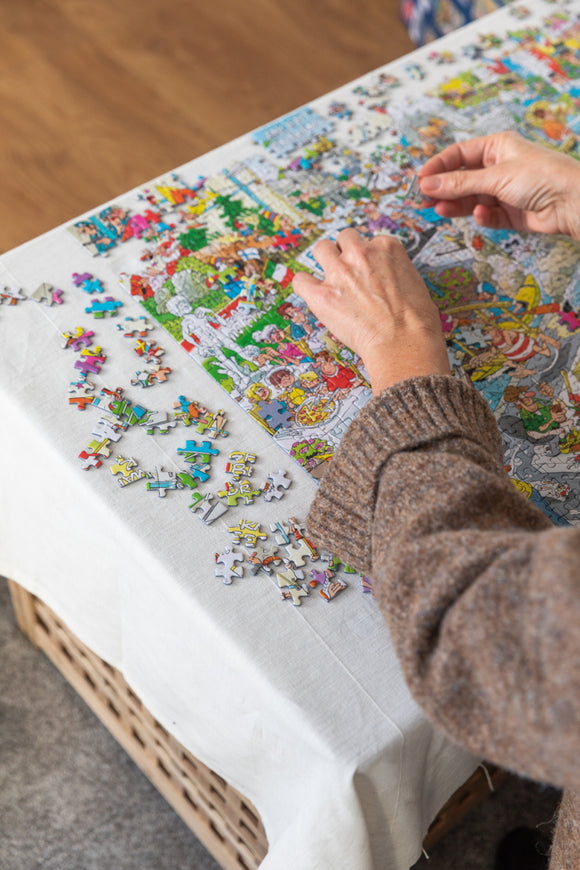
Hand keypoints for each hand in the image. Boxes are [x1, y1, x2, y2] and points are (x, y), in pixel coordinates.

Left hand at [292, 229, 449, 394]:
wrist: (405, 342)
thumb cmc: (417, 320)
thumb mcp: (415, 282)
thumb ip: (396, 272)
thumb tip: (388, 280)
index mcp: (386, 247)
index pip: (370, 241)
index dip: (369, 259)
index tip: (370, 273)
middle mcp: (361, 253)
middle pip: (344, 238)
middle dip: (345, 252)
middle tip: (349, 273)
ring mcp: (339, 272)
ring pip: (321, 249)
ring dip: (324, 261)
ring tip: (331, 280)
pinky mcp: (322, 295)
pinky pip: (301, 281)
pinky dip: (305, 286)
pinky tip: (313, 295)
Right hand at [418, 131, 579, 239]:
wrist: (572, 202)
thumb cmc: (541, 176)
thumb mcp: (494, 176)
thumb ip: (458, 183)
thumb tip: (427, 185)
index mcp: (496, 147)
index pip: (458, 154)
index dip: (438, 166)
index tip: (420, 180)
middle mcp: (499, 167)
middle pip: (461, 178)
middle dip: (443, 189)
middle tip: (423, 201)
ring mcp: (504, 191)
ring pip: (471, 199)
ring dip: (456, 205)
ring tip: (440, 211)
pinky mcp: (510, 213)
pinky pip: (487, 215)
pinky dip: (481, 216)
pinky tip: (480, 215)